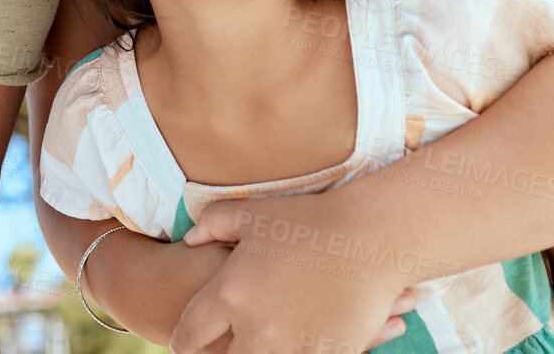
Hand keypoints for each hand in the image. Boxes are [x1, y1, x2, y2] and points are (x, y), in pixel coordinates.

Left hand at [174, 197, 417, 351]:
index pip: (187, 336)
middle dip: (222, 352)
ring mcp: (293, 348)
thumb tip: (190, 239)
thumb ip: (212, 224)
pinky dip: (299, 353)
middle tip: (230, 342)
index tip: (189, 339)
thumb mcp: (252, 214)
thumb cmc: (308, 220)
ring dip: (263, 352)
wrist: (369, 238)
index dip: (184, 340)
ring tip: (269, 339)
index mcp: (229, 294)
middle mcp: (256, 329)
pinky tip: (302, 340)